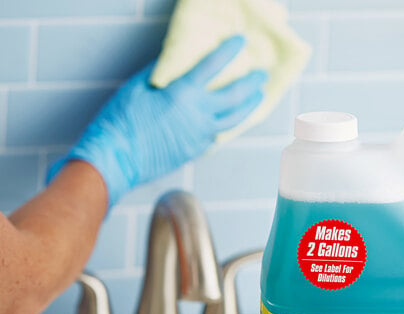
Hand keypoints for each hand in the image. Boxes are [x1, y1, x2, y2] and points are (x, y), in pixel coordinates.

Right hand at [49, 36, 266, 207]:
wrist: (118, 157)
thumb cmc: (121, 120)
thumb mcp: (138, 87)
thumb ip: (162, 73)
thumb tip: (176, 62)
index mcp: (184, 94)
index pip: (213, 66)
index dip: (229, 52)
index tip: (241, 42)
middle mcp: (198, 115)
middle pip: (234, 97)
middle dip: (251, 83)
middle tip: (262, 74)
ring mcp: (200, 136)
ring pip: (233, 120)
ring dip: (249, 107)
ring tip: (258, 97)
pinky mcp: (196, 150)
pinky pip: (219, 135)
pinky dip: (230, 125)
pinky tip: (233, 120)